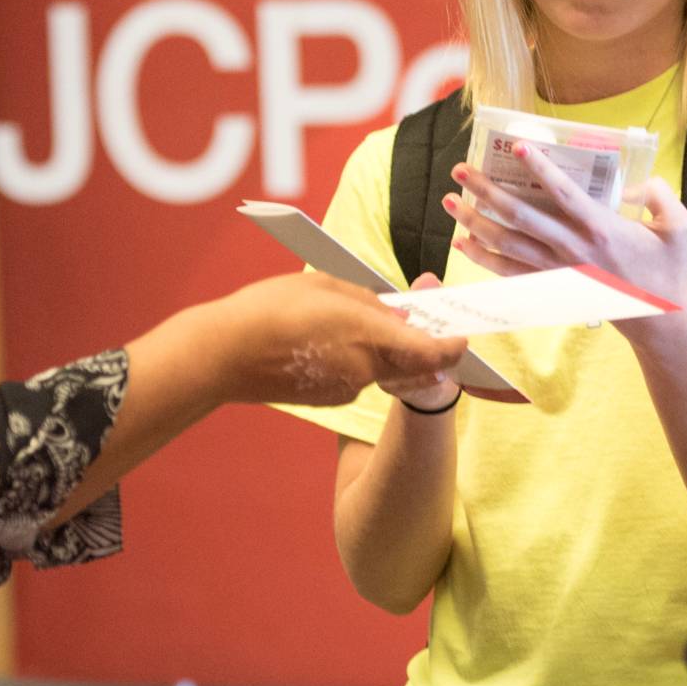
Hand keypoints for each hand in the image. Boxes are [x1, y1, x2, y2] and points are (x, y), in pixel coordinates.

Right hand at [206, 272, 463, 407]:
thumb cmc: (269, 309)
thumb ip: (370, 301)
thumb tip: (398, 314)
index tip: (463, 336)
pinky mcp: (329, 399)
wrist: (224, 354)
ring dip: (382, 351)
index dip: (453, 346)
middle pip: (410, 360)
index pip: (431, 350)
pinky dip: (356, 362)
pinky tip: (325, 343)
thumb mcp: (325, 286)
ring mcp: (347, 388)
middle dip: (419, 343)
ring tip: (349, 322)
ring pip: (382, 368)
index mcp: (368, 334)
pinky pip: (357, 377)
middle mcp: (364, 368)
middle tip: (417, 318)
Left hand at [447, 149, 686, 309]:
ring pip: (508, 245)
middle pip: (521, 218)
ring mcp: (560, 270)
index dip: (540, 170)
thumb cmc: (670, 266)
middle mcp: (574, 249)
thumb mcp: (679, 225)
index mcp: (603, 229)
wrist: (660, 316)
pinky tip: (462, 243)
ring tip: (450, 202)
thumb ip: (659, 194)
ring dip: (475, 223)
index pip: (564, 195)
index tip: (518, 147)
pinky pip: (510, 273)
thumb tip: (636, 180)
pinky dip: (483, 259)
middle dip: (487, 193)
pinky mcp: (553, 286)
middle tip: (461, 171)